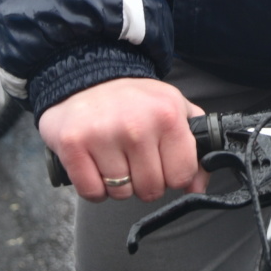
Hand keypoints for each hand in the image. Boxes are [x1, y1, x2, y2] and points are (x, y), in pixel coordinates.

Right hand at [38, 77, 209, 202]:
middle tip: (135, 158)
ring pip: (121, 194)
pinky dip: (94, 187)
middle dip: (145, 182)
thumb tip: (197, 188)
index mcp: (167, 114)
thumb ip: (194, 147)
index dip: (174, 175)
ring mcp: (103, 135)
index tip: (164, 163)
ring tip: (114, 156)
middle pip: (151, 190)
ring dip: (118, 184)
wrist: (89, 76)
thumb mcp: (174, 109)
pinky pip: (92, 193)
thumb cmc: (135, 100)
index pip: (182, 175)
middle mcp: (136, 125)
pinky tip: (96, 165)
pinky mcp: (73, 144)